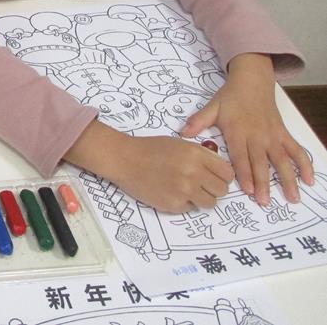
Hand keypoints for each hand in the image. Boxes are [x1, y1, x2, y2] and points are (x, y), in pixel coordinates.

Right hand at [66, 120, 234, 212]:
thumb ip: (202, 156)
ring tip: (188, 191)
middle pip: (222, 190)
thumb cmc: (151, 149)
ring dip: (202, 198)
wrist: (125, 159)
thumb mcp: (180, 144)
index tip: (215, 177)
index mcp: (196, 155)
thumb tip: (220, 171)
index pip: (227, 173)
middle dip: (214, 188)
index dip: (223, 176)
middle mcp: (193, 173)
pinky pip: (190, 208)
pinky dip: (184, 203)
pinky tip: (171, 192)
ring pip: (210, 203)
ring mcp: (184, 190)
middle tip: (201, 185)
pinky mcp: (174, 205)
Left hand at [180, 53, 313, 204]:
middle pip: (261, 162)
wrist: (252, 81)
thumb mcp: (211, 107)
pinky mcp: (283, 133)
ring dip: (288, 179)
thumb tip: (182, 133)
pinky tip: (309, 180)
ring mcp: (273, 135)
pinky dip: (305, 164)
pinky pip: (296, 150)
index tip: (248, 190)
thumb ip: (198, 121)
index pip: (241, 156)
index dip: (245, 173)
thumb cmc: (230, 97)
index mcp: (238, 131)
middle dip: (263, 182)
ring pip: (282, 159)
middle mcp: (257, 135)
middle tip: (264, 201)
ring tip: (292, 198)